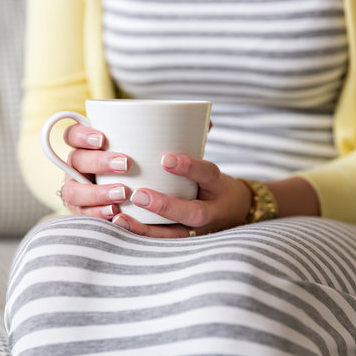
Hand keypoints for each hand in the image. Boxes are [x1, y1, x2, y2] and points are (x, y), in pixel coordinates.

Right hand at [60, 124, 130, 219]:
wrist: (130, 204)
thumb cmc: (134, 170)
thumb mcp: (132, 154)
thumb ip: (134, 145)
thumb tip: (156, 137)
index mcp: (82, 148)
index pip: (72, 135)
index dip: (82, 136)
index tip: (102, 139)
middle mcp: (75, 168)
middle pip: (76, 161)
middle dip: (99, 162)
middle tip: (125, 164)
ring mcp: (75, 191)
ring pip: (73, 191)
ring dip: (98, 192)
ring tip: (122, 193)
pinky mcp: (80, 212)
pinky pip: (83, 214)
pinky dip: (98, 213)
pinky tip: (114, 211)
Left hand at [111, 153, 252, 237]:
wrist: (237, 213)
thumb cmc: (213, 183)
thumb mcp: (211, 164)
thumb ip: (198, 142)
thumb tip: (194, 112)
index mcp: (218, 186)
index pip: (208, 173)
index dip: (189, 166)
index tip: (166, 158)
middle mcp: (212, 212)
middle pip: (192, 213)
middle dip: (165, 205)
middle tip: (137, 194)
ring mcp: (199, 231)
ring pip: (174, 236)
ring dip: (145, 228)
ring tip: (119, 218)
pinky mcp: (184, 240)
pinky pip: (162, 243)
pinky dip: (141, 236)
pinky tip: (118, 227)